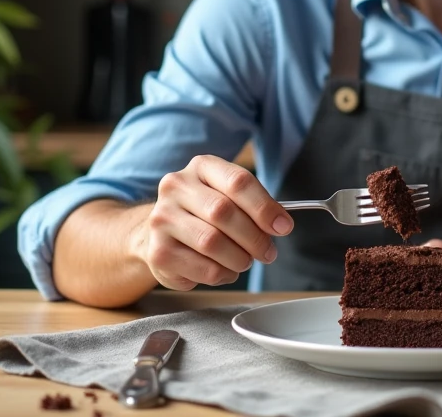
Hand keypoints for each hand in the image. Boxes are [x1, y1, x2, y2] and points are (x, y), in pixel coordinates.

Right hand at [134, 155, 293, 290]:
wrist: (161, 231)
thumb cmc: (205, 212)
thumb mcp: (229, 196)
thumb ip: (255, 205)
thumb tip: (280, 223)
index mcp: (201, 167)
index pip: (238, 181)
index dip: (264, 207)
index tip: (283, 227)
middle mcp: (176, 187)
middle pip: (224, 212)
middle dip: (254, 237)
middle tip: (268, 252)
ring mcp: (162, 218)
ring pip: (212, 242)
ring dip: (239, 258)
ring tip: (245, 261)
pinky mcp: (158, 252)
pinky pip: (202, 268)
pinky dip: (223, 274)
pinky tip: (225, 270)